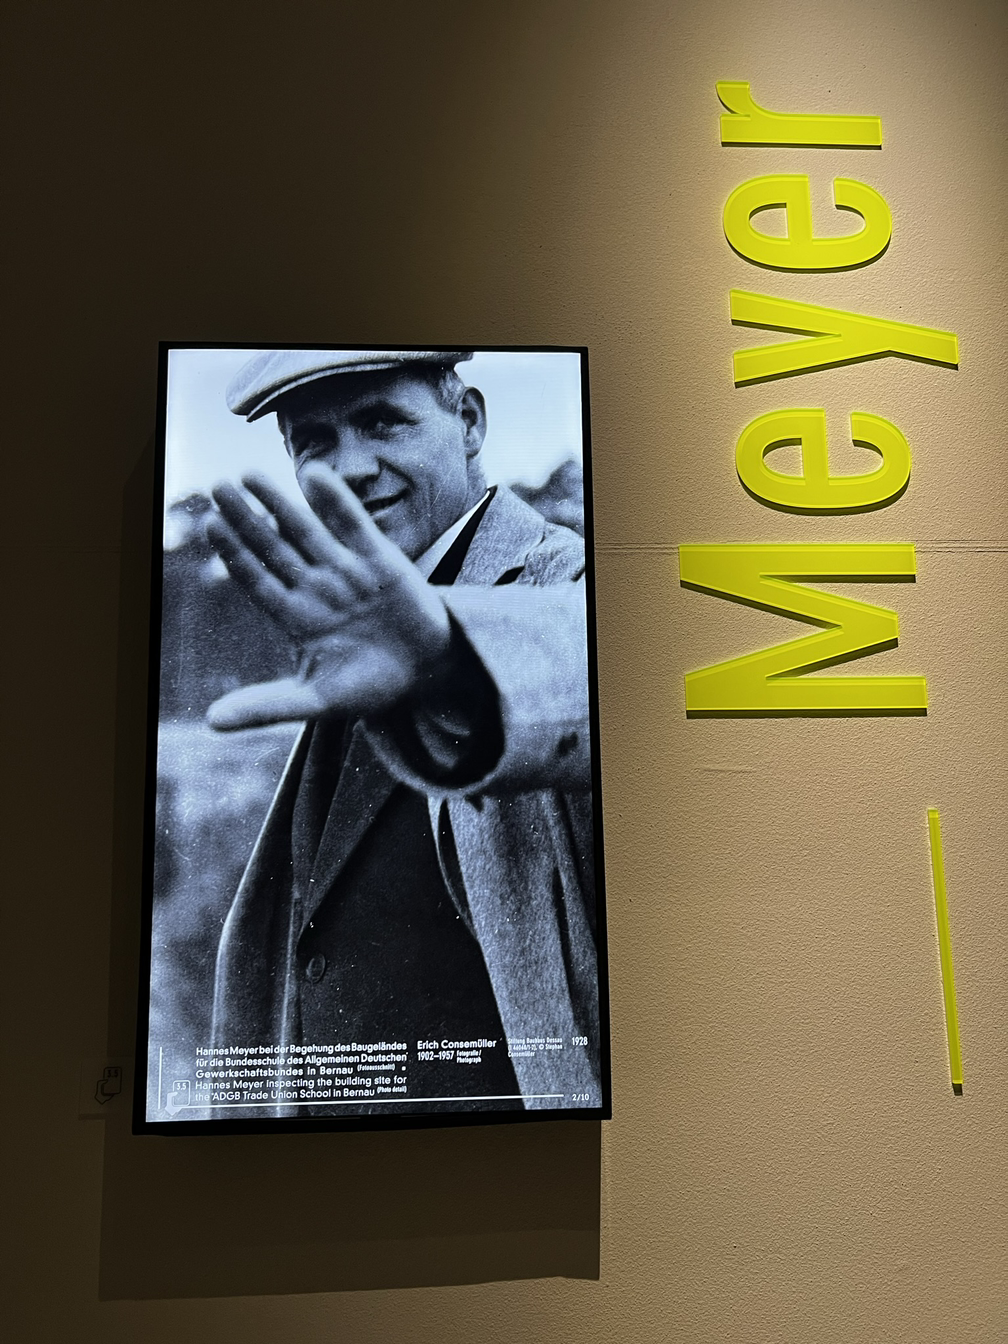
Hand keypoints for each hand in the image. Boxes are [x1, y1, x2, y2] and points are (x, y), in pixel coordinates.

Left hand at [204, 465, 450, 729]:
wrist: (429, 675)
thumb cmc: (369, 686)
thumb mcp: (317, 702)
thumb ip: (266, 706)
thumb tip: (211, 723)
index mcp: (296, 617)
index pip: (257, 579)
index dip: (235, 554)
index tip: (211, 526)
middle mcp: (316, 587)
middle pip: (273, 547)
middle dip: (246, 518)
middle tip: (217, 487)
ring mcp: (346, 570)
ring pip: (305, 531)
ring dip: (279, 504)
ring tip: (249, 474)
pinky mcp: (380, 559)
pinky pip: (353, 525)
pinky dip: (336, 502)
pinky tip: (313, 476)